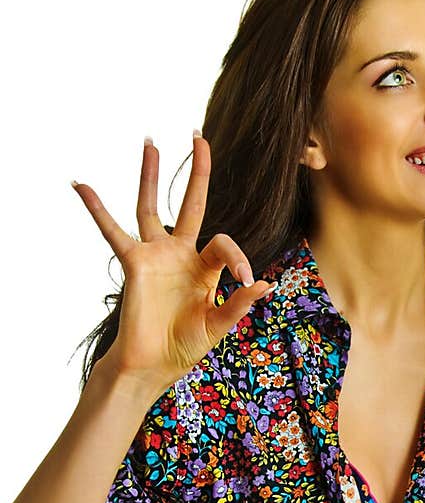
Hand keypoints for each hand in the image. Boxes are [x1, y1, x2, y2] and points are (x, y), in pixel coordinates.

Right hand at [72, 133, 275, 394]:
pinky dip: (96, 209)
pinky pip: (112, 231)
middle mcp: (180, 254)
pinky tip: (81, 185)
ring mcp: (155, 255)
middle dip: (196, 171)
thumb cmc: (184, 347)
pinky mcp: (133, 263)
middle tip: (198, 137)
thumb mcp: (218, 326)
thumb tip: (266, 284)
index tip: (247, 281)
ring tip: (150, 141)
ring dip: (149, 174)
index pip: (225, 244)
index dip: (239, 258)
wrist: (152, 365)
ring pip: (150, 205)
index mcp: (205, 268)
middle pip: (190, 203)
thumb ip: (239, 305)